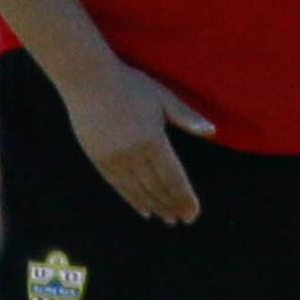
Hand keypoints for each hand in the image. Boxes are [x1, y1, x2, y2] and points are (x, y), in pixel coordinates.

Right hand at [59, 56, 213, 223]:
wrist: (87, 79)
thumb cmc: (130, 85)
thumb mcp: (162, 96)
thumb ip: (186, 117)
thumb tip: (212, 131)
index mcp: (153, 139)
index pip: (174, 178)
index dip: (185, 198)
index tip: (193, 212)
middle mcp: (133, 154)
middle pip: (158, 188)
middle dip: (173, 206)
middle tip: (184, 219)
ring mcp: (114, 159)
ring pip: (139, 191)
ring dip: (155, 206)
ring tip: (167, 218)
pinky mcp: (99, 160)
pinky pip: (119, 187)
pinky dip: (133, 200)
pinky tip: (143, 210)